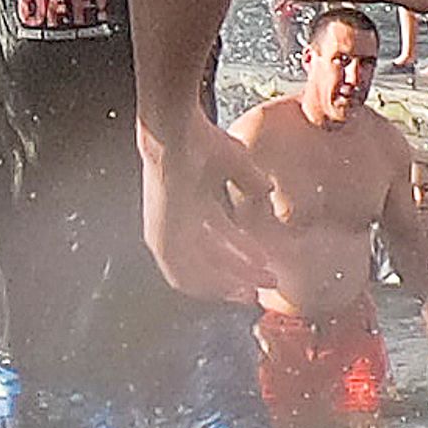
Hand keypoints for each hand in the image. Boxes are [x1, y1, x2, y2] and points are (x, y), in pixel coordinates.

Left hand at [142, 115, 282, 302]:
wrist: (175, 137)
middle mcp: (178, 223)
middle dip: (241, 273)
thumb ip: (250, 181)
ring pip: (198, 270)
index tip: (264, 266)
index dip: (244, 254)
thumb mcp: (236, 164)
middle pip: (211, 258)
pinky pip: (182, 273)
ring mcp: (166, 232)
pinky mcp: (160, 239)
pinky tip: (231, 288)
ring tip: (252, 290)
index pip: (219, 240)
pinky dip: (207, 283)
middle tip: (266, 282)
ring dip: (227, 283)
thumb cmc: (200, 141)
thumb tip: (266, 192)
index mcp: (192, 205)